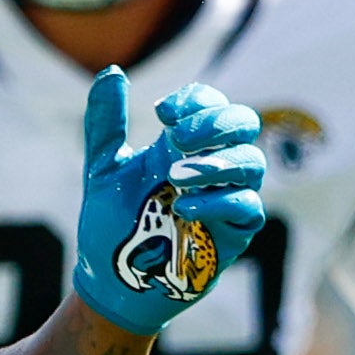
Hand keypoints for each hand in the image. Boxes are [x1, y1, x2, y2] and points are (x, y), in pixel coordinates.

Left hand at [72, 70, 266, 337]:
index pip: (210, 103)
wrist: (110, 282)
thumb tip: (111, 72)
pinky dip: (218, 202)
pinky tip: (182, 207)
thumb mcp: (102, 171)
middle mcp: (212, 166)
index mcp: (185, 146)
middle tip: (177, 138)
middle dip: (215, 122)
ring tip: (175, 177)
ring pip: (252, 163)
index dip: (195, 100)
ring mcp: (227, 198)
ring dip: (217, 162)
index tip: (161, 113)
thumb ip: (106, 125)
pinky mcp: (234, 233)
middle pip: (244, 123)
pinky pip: (247, 207)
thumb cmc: (111, 226)